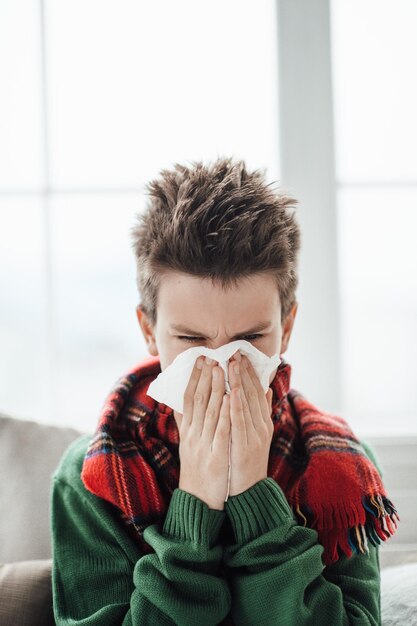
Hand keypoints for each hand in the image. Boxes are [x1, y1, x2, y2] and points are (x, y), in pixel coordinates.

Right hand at [175, 356, 230, 510]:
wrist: (198, 502)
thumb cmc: (196, 471)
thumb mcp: (187, 445)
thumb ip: (184, 423)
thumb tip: (177, 402)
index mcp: (188, 431)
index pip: (188, 398)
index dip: (194, 377)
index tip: (201, 359)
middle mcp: (193, 435)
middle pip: (198, 401)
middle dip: (205, 376)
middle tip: (211, 356)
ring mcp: (204, 446)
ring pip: (210, 412)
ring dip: (216, 388)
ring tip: (221, 369)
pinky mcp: (216, 457)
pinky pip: (221, 431)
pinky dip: (225, 413)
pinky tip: (230, 398)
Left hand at [227, 353, 273, 495]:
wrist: (248, 492)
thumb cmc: (246, 461)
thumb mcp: (256, 434)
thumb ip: (260, 411)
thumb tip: (266, 389)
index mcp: (262, 422)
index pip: (256, 391)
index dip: (249, 372)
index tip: (239, 354)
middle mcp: (261, 426)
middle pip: (253, 394)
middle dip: (243, 372)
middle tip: (235, 352)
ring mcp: (255, 436)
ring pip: (247, 405)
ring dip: (239, 383)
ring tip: (232, 365)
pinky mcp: (246, 447)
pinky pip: (240, 424)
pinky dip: (236, 407)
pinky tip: (231, 393)